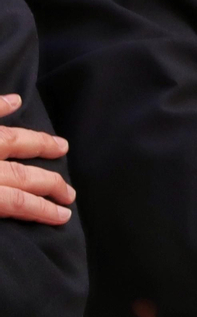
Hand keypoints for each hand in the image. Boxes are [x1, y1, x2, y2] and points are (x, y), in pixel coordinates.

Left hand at [0, 93, 73, 224]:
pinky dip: (0, 106)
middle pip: (21, 174)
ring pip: (8, 139)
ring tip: (62, 146)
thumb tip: (3, 215)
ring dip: (37, 142)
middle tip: (69, 192)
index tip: (63, 216)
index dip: (41, 209)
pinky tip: (15, 100)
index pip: (17, 201)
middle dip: (49, 183)